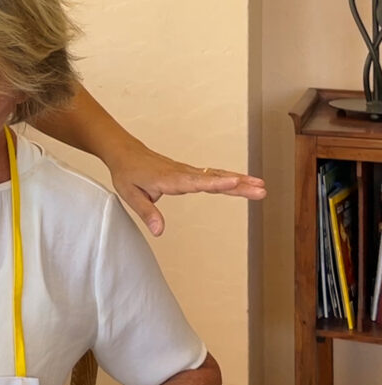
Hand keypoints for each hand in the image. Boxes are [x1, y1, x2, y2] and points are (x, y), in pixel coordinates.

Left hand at [108, 144, 266, 236]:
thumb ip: (147, 213)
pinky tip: (243, 183)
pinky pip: (212, 175)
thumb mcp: (130, 195)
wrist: (124, 152)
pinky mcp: (189, 173)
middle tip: (261, 189)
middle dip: (238, 185)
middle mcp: (182, 173)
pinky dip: (228, 179)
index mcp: (169, 179)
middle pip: (214, 178)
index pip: (196, 182)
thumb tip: (159, 231)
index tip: (234, 183)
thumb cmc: (127, 173)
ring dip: (239, 181)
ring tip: (261, 186)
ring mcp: (187, 172)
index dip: (216, 183)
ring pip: (216, 175)